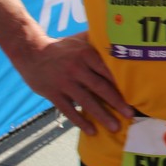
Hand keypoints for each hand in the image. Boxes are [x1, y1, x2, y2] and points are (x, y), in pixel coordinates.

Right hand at [11, 32, 131, 135]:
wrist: (31, 52)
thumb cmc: (61, 47)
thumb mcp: (80, 39)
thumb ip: (98, 39)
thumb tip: (120, 34)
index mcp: (86, 54)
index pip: (107, 70)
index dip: (121, 83)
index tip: (135, 94)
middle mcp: (77, 68)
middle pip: (100, 87)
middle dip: (117, 102)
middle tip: (130, 114)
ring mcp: (64, 82)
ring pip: (86, 101)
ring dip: (102, 116)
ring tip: (115, 127)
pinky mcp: (53, 94)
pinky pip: (69, 110)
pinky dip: (81, 121)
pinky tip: (92, 131)